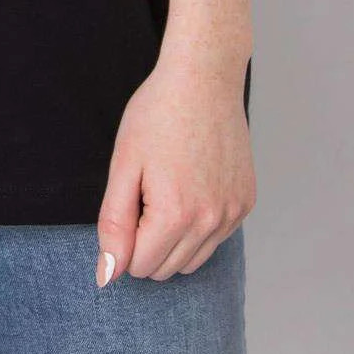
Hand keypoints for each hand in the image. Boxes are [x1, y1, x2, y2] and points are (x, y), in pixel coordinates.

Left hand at [95, 48, 254, 283]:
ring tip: (166, 190)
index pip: (138, 267)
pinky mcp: (246, 203)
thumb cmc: (157, 115)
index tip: (128, 199)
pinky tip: (190, 185)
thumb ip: (114, 225)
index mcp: (175, 215)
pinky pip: (215, 239)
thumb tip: (107, 276)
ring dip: (172, 240)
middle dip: (146, 242)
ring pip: (192, 261)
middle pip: (165, 269)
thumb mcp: (124, 165)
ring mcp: (233, 213)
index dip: (124, 239)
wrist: (204, 77)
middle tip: (146, 191)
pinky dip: (197, 226)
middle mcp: (211, 222)